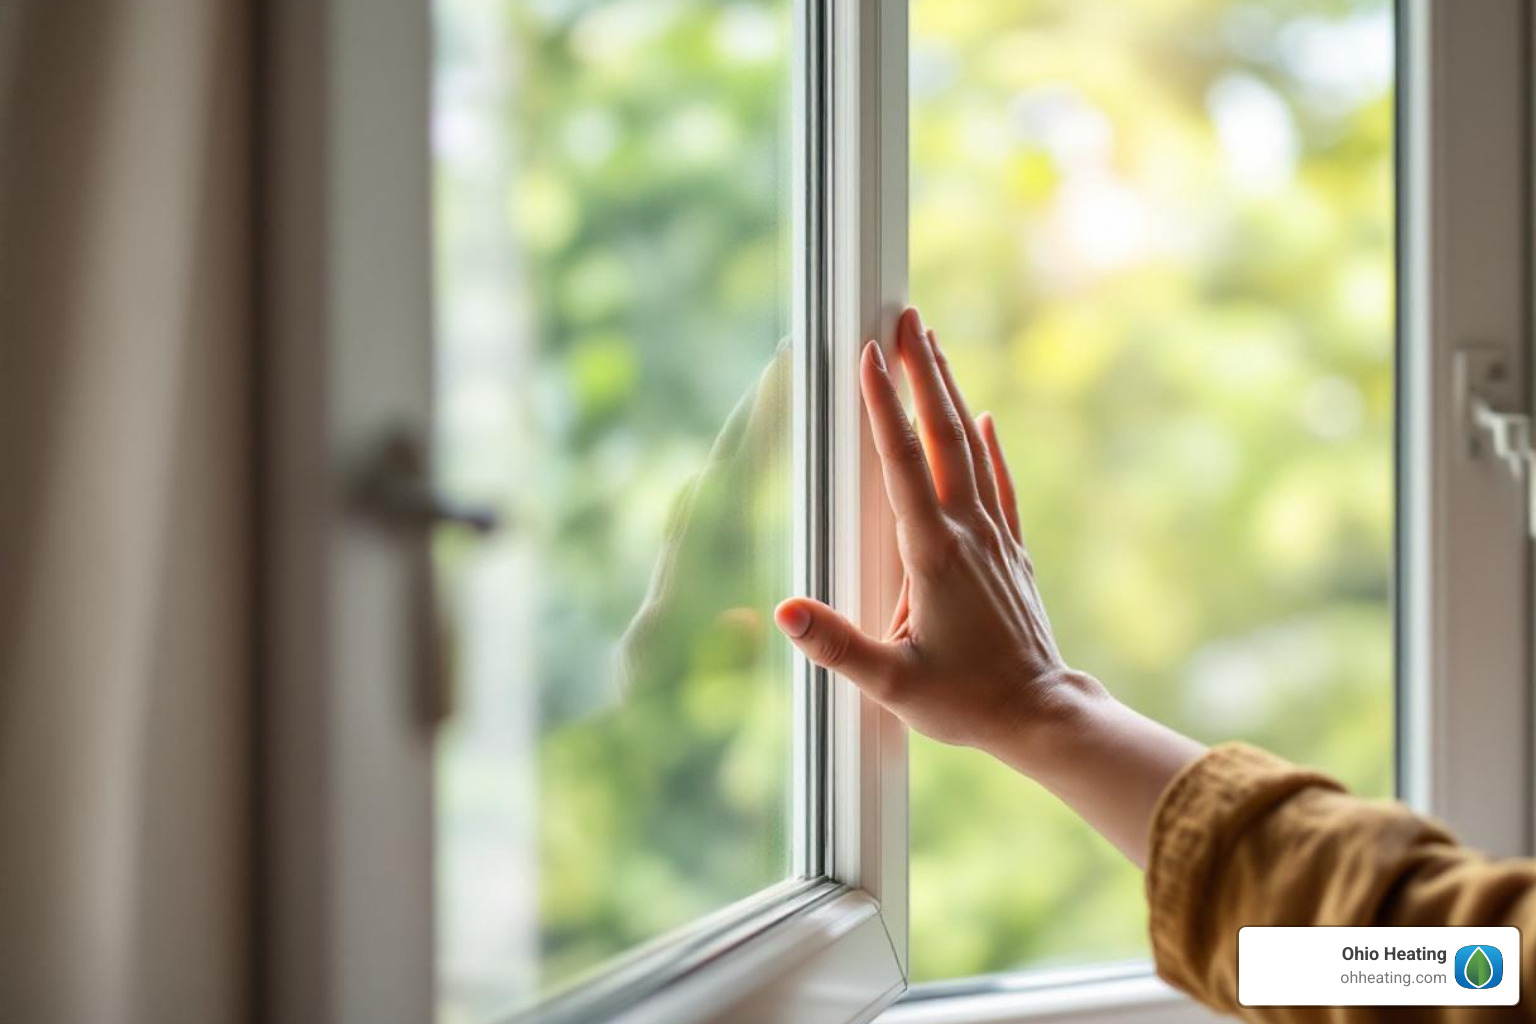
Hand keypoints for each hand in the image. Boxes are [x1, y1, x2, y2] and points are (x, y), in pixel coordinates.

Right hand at [774, 308, 1104, 766]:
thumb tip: (783, 611)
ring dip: (951, 393)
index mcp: (934, 554)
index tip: (868, 353)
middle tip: (907, 318)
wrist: (1041, 716)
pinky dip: (990, 446)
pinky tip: (985, 418)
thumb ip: (836, 645)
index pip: (902, 463)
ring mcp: (995, 539)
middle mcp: (968, 532)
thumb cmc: (965, 703)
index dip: (881, 405)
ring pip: (971, 449)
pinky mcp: (1011, 553)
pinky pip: (999, 484)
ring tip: (934, 346)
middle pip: (942, 435)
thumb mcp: (891, 683)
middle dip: (922, 373)